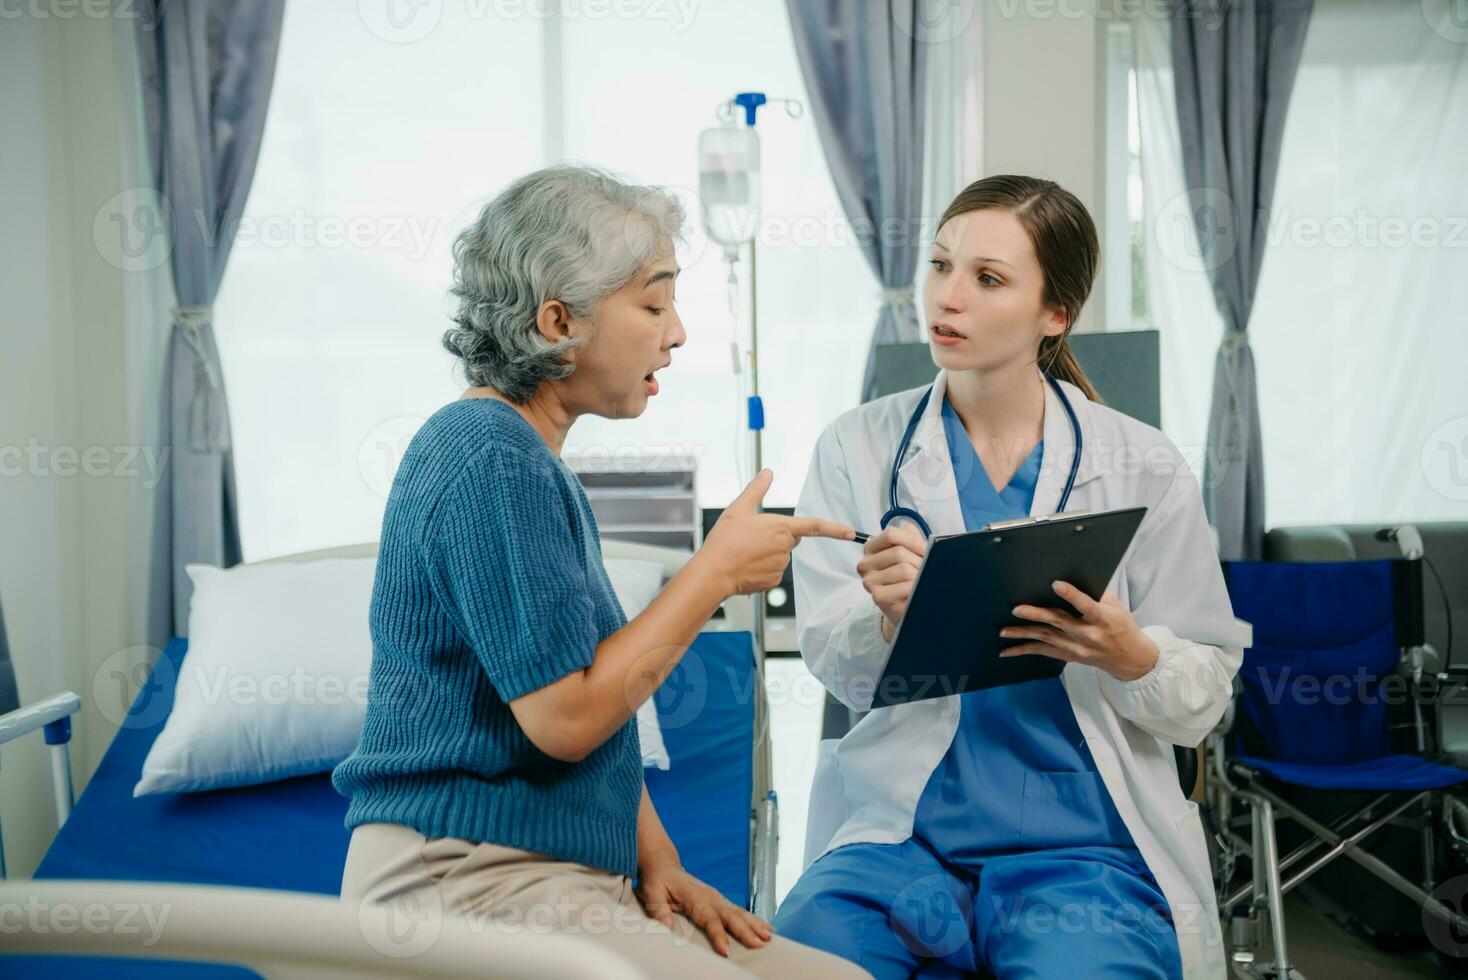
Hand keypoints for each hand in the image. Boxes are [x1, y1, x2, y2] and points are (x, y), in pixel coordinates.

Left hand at [635, 860, 773, 956]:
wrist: (664, 865)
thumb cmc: (657, 880)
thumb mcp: (651, 893)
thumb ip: (659, 909)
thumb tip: (666, 927)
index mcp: (695, 896)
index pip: (709, 918)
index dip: (718, 935)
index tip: (726, 951)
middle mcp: (710, 896)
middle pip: (731, 915)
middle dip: (746, 930)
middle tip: (760, 944)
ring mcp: (716, 897)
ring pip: (739, 912)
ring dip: (754, 924)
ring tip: (768, 937)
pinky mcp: (719, 900)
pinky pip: (739, 910)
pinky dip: (753, 919)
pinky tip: (765, 927)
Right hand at [698, 469, 854, 596]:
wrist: (713, 572)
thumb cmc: (725, 541)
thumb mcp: (738, 509)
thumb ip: (756, 489)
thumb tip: (767, 472)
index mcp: (781, 528)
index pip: (815, 526)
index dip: (835, 529)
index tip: (851, 533)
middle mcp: (785, 548)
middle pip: (790, 539)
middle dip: (777, 536)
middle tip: (751, 536)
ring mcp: (780, 566)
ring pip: (780, 555)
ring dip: (768, 552)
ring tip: (744, 551)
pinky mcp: (773, 581)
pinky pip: (772, 571)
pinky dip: (761, 567)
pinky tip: (746, 565)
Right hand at [856, 522, 927, 632]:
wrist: (907, 605)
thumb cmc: (909, 576)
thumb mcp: (910, 550)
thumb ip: (911, 537)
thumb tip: (923, 541)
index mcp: (871, 548)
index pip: (890, 534)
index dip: (913, 541)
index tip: (926, 550)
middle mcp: (865, 564)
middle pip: (898, 552)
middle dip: (919, 561)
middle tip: (926, 570)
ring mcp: (869, 581)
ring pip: (903, 569)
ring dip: (919, 575)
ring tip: (921, 581)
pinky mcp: (877, 597)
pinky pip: (904, 586)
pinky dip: (916, 588)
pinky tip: (916, 591)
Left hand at [999, 581, 1159, 681]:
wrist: (1129, 658)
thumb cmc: (1122, 626)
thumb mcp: (1117, 607)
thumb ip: (1097, 595)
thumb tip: (1074, 576)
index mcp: (1103, 619)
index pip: (1086, 606)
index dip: (1072, 595)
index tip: (1056, 584)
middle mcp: (1089, 635)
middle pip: (1059, 622)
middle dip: (1036, 615)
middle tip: (1016, 609)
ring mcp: (1077, 648)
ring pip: (1047, 639)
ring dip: (1023, 634)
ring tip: (1004, 631)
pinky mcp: (1069, 656)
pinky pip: (1044, 652)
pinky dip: (1025, 651)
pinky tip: (1007, 651)